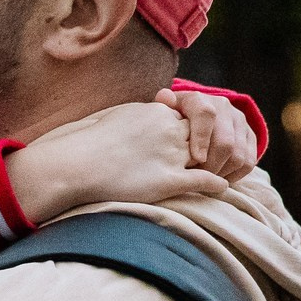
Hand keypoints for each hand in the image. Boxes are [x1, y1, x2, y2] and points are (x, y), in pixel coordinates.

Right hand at [2, 100, 228, 223]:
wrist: (74, 164)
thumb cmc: (86, 142)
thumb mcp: (116, 115)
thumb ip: (138, 115)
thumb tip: (149, 114)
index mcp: (157, 113)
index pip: (189, 116)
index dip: (194, 128)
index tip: (195, 136)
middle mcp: (169, 131)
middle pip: (203, 134)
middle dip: (211, 144)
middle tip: (218, 154)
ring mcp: (170, 156)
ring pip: (208, 156)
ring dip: (217, 163)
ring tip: (225, 170)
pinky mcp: (168, 180)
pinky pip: (203, 180)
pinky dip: (216, 184)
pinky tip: (223, 188)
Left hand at [158, 88, 257, 183]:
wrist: (196, 117)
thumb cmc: (174, 120)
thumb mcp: (166, 112)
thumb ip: (163, 106)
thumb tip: (164, 97)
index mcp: (199, 99)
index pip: (206, 115)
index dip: (201, 139)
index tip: (196, 160)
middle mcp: (223, 106)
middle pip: (225, 142)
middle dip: (211, 165)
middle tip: (197, 178)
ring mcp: (239, 120)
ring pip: (238, 155)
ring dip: (222, 172)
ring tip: (206, 179)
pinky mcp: (250, 135)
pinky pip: (249, 161)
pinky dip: (235, 175)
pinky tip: (219, 178)